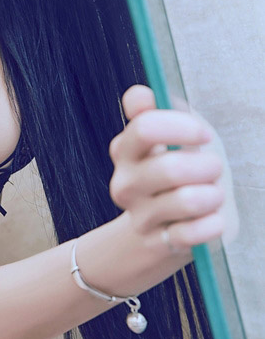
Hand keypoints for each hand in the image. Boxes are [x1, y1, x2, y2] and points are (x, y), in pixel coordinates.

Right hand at [108, 85, 225, 255]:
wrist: (159, 234)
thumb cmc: (174, 177)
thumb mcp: (168, 142)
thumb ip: (155, 113)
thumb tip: (139, 94)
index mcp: (125, 150)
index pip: (145, 127)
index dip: (181, 127)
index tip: (202, 134)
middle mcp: (125, 183)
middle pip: (169, 167)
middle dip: (206, 166)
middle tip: (214, 168)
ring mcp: (139, 215)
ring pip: (185, 200)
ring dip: (212, 195)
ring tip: (213, 195)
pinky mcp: (158, 243)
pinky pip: (191, 233)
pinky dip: (211, 226)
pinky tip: (213, 221)